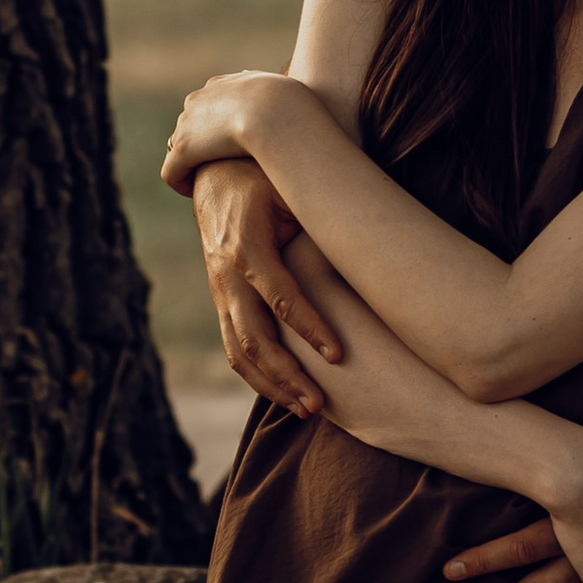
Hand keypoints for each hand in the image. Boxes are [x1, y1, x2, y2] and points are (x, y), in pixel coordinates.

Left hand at [162, 71, 290, 196]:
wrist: (274, 113)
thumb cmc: (291, 106)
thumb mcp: (289, 94)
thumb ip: (283, 99)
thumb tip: (291, 101)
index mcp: (221, 85)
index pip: (210, 104)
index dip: (218, 127)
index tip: (231, 146)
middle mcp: (199, 99)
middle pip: (192, 124)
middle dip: (202, 145)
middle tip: (219, 167)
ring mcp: (188, 124)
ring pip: (181, 147)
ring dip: (193, 164)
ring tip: (209, 182)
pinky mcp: (183, 149)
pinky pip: (173, 171)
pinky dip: (182, 182)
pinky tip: (195, 194)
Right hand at [193, 159, 342, 414]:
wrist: (215, 172)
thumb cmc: (264, 176)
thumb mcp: (288, 184)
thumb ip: (315, 211)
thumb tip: (367, 238)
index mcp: (245, 245)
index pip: (278, 296)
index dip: (308, 327)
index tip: (338, 355)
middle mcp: (226, 275)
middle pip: (254, 338)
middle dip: (287, 375)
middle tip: (320, 403)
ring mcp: (219, 292)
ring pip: (239, 352)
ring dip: (273, 385)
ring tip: (309, 409)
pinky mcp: (221, 302)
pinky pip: (233, 349)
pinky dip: (258, 377)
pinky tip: (286, 395)